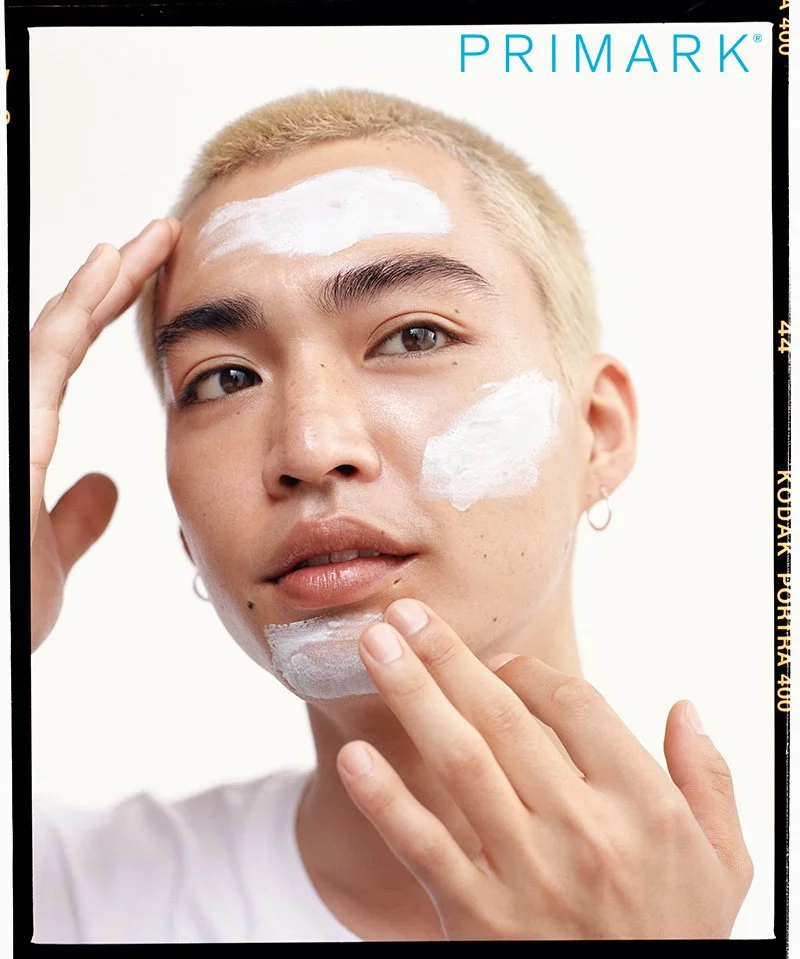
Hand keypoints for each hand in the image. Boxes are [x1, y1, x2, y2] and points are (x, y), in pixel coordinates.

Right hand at [30, 219, 180, 650]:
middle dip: (110, 281)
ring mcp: (5, 423)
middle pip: (60, 330)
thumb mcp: (46, 555)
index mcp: (24, 438)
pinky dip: (74, 313)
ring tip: (143, 240)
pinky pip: (43, 361)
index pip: (67, 356)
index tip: (153, 277)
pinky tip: (105, 270)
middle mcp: (10, 420)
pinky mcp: (10, 437)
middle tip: (160, 238)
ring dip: (98, 282)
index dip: (106, 312)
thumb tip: (106, 487)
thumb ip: (75, 516)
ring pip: (50, 333)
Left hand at [337, 600, 753, 939]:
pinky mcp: (480, 919)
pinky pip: (426, 848)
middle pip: (503, 718)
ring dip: (412, 695)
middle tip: (404, 611)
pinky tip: (355, 757)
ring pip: (460, 763)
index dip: (530, 671)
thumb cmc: (674, 936)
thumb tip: (684, 709)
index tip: (501, 660)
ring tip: (376, 647)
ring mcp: (527, 874)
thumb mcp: (722, 862)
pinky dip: (387, 800)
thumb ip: (708, 780)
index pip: (575, 705)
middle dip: (448, 656)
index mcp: (643, 806)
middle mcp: (583, 831)